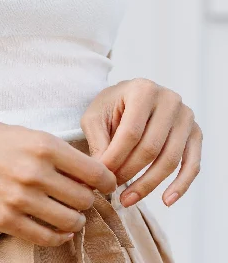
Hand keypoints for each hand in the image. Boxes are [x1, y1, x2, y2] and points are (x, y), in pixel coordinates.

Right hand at [0, 120, 116, 246]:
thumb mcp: (28, 133)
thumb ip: (57, 152)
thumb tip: (89, 174)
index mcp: (44, 145)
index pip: (94, 172)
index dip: (107, 180)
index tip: (106, 183)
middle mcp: (35, 173)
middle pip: (84, 199)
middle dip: (89, 199)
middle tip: (82, 195)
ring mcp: (20, 199)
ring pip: (70, 220)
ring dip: (76, 219)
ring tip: (70, 212)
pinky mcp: (7, 220)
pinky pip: (46, 237)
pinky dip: (60, 236)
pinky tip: (59, 228)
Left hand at [80, 78, 202, 207]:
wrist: (129, 98)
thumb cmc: (111, 108)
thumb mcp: (95, 117)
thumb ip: (97, 141)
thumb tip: (103, 173)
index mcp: (143, 89)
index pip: (131, 132)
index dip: (116, 158)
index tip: (102, 177)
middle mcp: (169, 99)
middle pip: (151, 147)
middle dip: (129, 172)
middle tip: (111, 187)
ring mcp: (186, 116)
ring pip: (170, 160)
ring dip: (148, 184)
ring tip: (127, 199)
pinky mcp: (196, 133)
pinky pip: (192, 165)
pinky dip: (180, 186)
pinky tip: (166, 201)